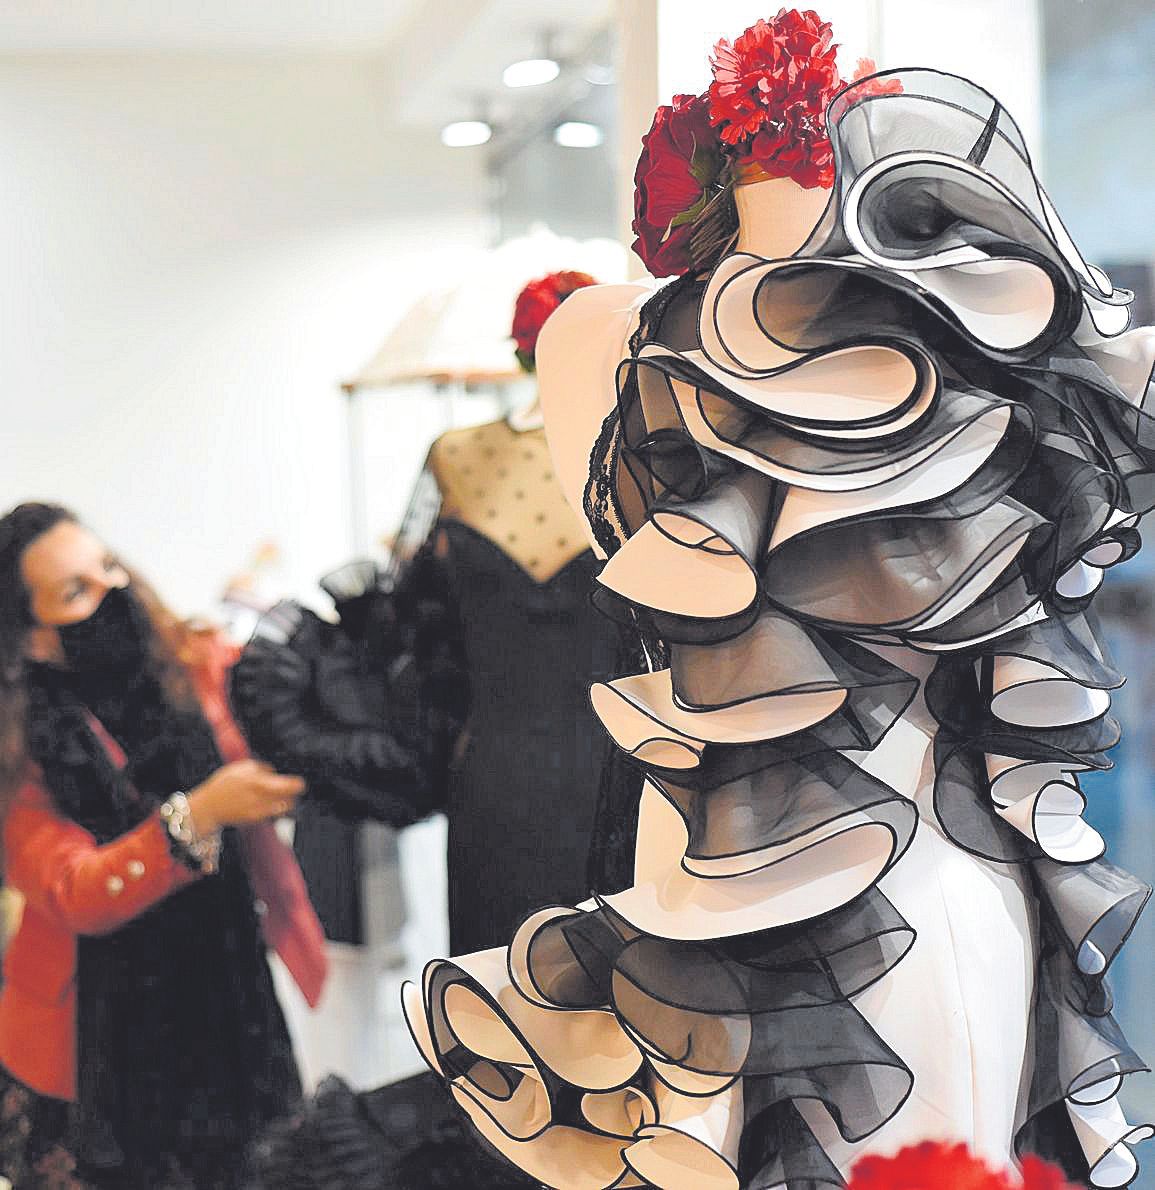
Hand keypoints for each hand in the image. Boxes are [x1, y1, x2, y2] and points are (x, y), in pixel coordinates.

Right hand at [186, 760, 303, 834]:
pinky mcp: (254, 819)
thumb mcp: (240, 768)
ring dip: (287, 801)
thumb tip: (275, 773)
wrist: (208, 807)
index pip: (285, 785)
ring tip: (284, 795)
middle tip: (294, 788)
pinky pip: (273, 814)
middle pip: (289, 798)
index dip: (296, 784)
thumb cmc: (224, 784)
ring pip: (284, 807)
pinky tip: (272, 803)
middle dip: (294, 793)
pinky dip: (277, 808)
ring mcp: (257, 810)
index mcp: (256, 782)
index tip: (300, 782)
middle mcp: (258, 798)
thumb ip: (261, 768)